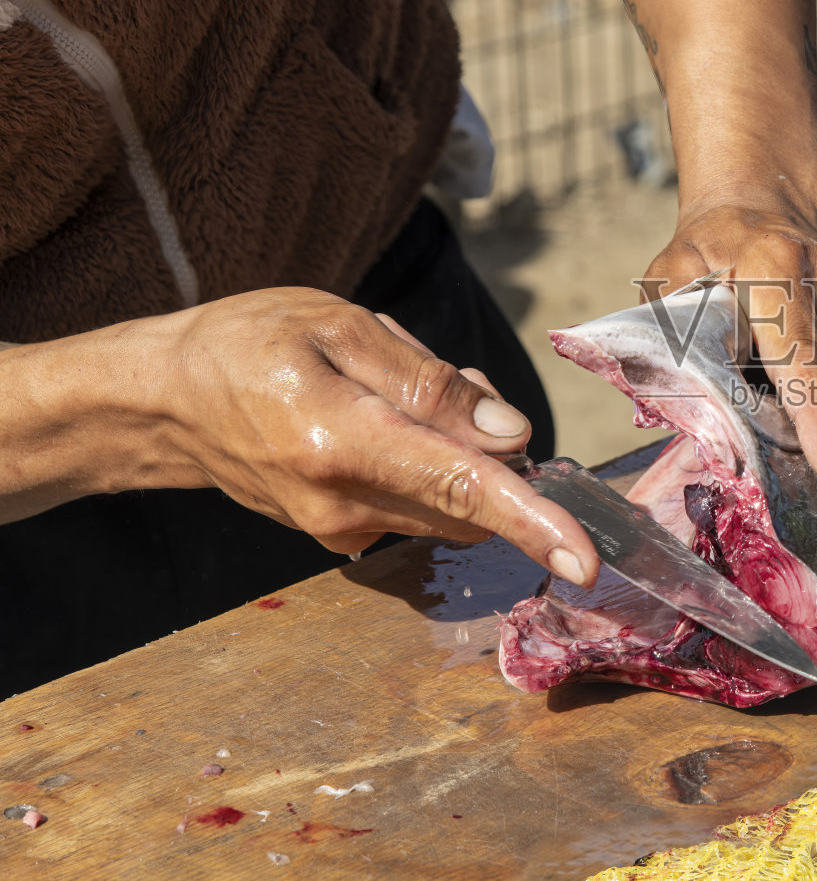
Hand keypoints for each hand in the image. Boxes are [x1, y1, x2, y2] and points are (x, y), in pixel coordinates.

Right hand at [150, 288, 597, 583]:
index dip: (533, 521)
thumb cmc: (244, 345)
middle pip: (470, 495)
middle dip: (493, 446)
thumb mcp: (336, 325)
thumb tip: (509, 433)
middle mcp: (347, 506)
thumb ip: (429, 382)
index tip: (586, 559)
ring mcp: (343, 531)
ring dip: (459, 452)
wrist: (163, 402)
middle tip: (450, 379)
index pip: (463, 488)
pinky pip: (421, 504)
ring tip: (394, 388)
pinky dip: (430, 465)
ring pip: (451, 502)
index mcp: (344, 444)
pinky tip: (383, 418)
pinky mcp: (343, 536)